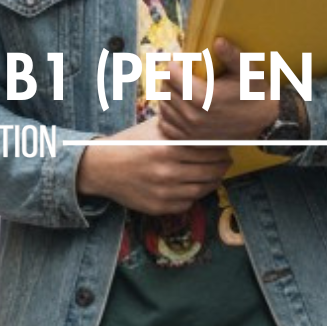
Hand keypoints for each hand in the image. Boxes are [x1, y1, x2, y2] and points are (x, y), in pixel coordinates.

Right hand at [75, 117, 231, 215]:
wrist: (101, 168)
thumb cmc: (130, 144)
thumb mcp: (153, 128)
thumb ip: (179, 125)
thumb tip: (208, 117)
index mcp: (167, 149)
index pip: (210, 151)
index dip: (221, 149)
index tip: (224, 146)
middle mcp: (167, 172)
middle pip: (211, 171)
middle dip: (222, 165)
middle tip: (225, 160)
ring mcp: (163, 192)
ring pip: (202, 190)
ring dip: (212, 181)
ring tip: (213, 173)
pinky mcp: (159, 207)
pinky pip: (187, 203)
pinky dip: (193, 195)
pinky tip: (192, 185)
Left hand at [158, 36, 278, 141]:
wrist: (264, 122)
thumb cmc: (255, 92)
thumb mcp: (247, 71)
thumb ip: (231, 55)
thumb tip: (218, 41)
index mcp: (203, 97)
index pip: (171, 75)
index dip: (174, 64)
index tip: (181, 60)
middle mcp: (192, 116)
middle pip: (165, 90)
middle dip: (170, 78)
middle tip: (181, 72)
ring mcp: (190, 131)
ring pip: (163, 107)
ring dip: (167, 94)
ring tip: (180, 87)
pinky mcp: (190, 140)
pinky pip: (166, 124)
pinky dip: (168, 114)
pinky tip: (179, 105)